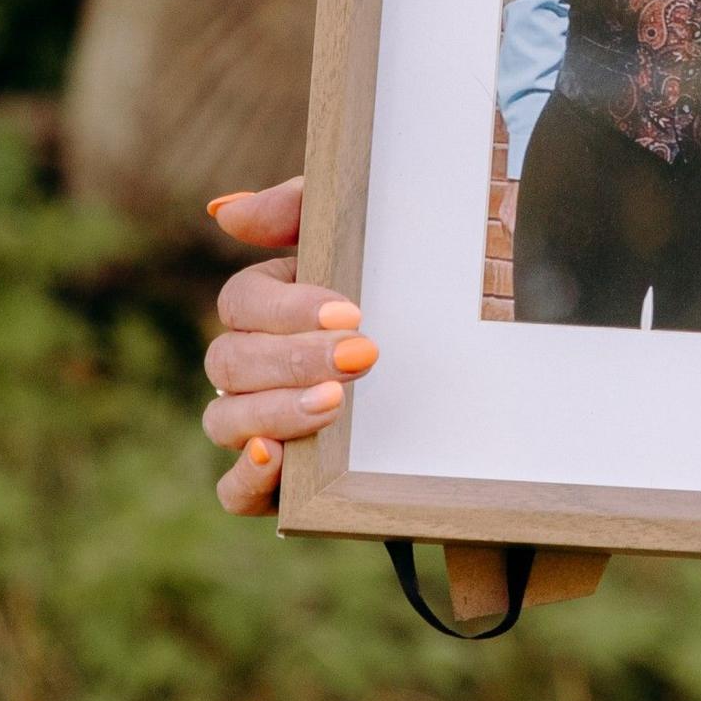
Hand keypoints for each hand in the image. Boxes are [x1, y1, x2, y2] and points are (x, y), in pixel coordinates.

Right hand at [199, 176, 375, 516]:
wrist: (476, 344)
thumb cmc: (409, 275)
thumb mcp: (368, 226)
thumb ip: (297, 208)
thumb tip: (226, 214)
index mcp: (267, 306)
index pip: (241, 304)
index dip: (285, 309)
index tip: (350, 311)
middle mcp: (253, 367)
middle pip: (229, 363)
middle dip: (292, 359)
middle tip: (361, 356)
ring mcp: (261, 424)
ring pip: (225, 421)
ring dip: (273, 411)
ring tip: (334, 404)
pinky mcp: (280, 480)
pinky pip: (234, 492)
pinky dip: (245, 479)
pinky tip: (274, 459)